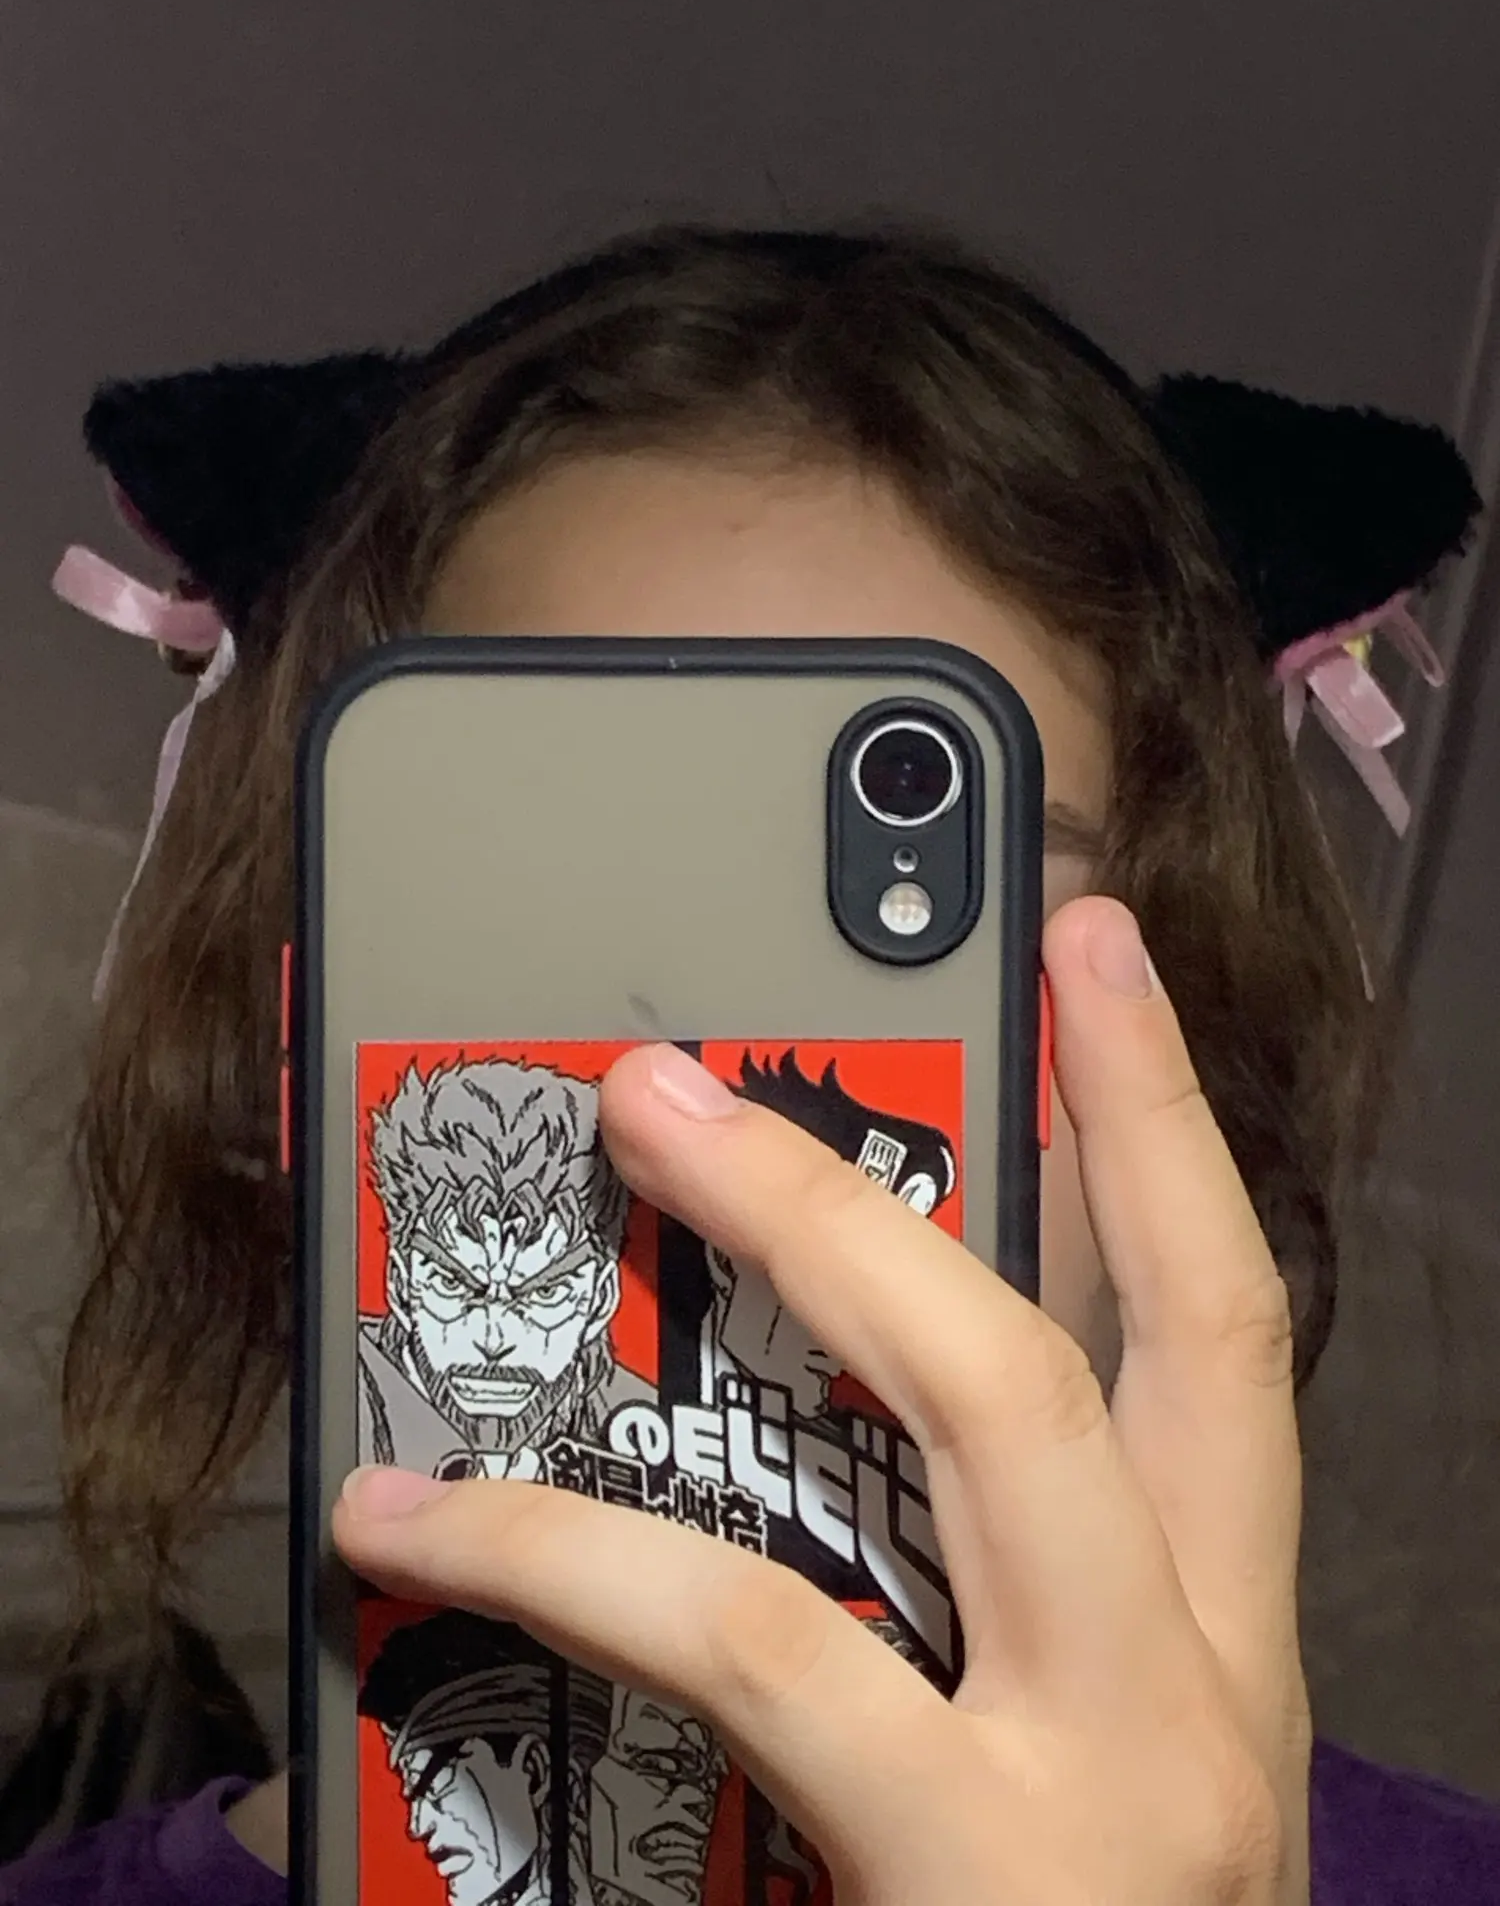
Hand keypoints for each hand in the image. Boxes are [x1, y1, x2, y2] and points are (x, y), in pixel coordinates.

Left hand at [334, 895, 1309, 1905]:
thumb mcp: (1041, 1748)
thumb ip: (942, 1584)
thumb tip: (766, 1408)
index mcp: (1213, 1642)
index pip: (1219, 1328)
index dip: (1167, 1127)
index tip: (1091, 966)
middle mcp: (1199, 1688)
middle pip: (1107, 1338)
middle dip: (982, 1139)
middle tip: (738, 1037)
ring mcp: (1110, 1787)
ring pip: (976, 1425)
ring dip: (792, 1245)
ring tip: (631, 1130)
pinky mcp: (982, 1883)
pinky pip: (758, 1643)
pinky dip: (573, 1549)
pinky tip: (419, 1517)